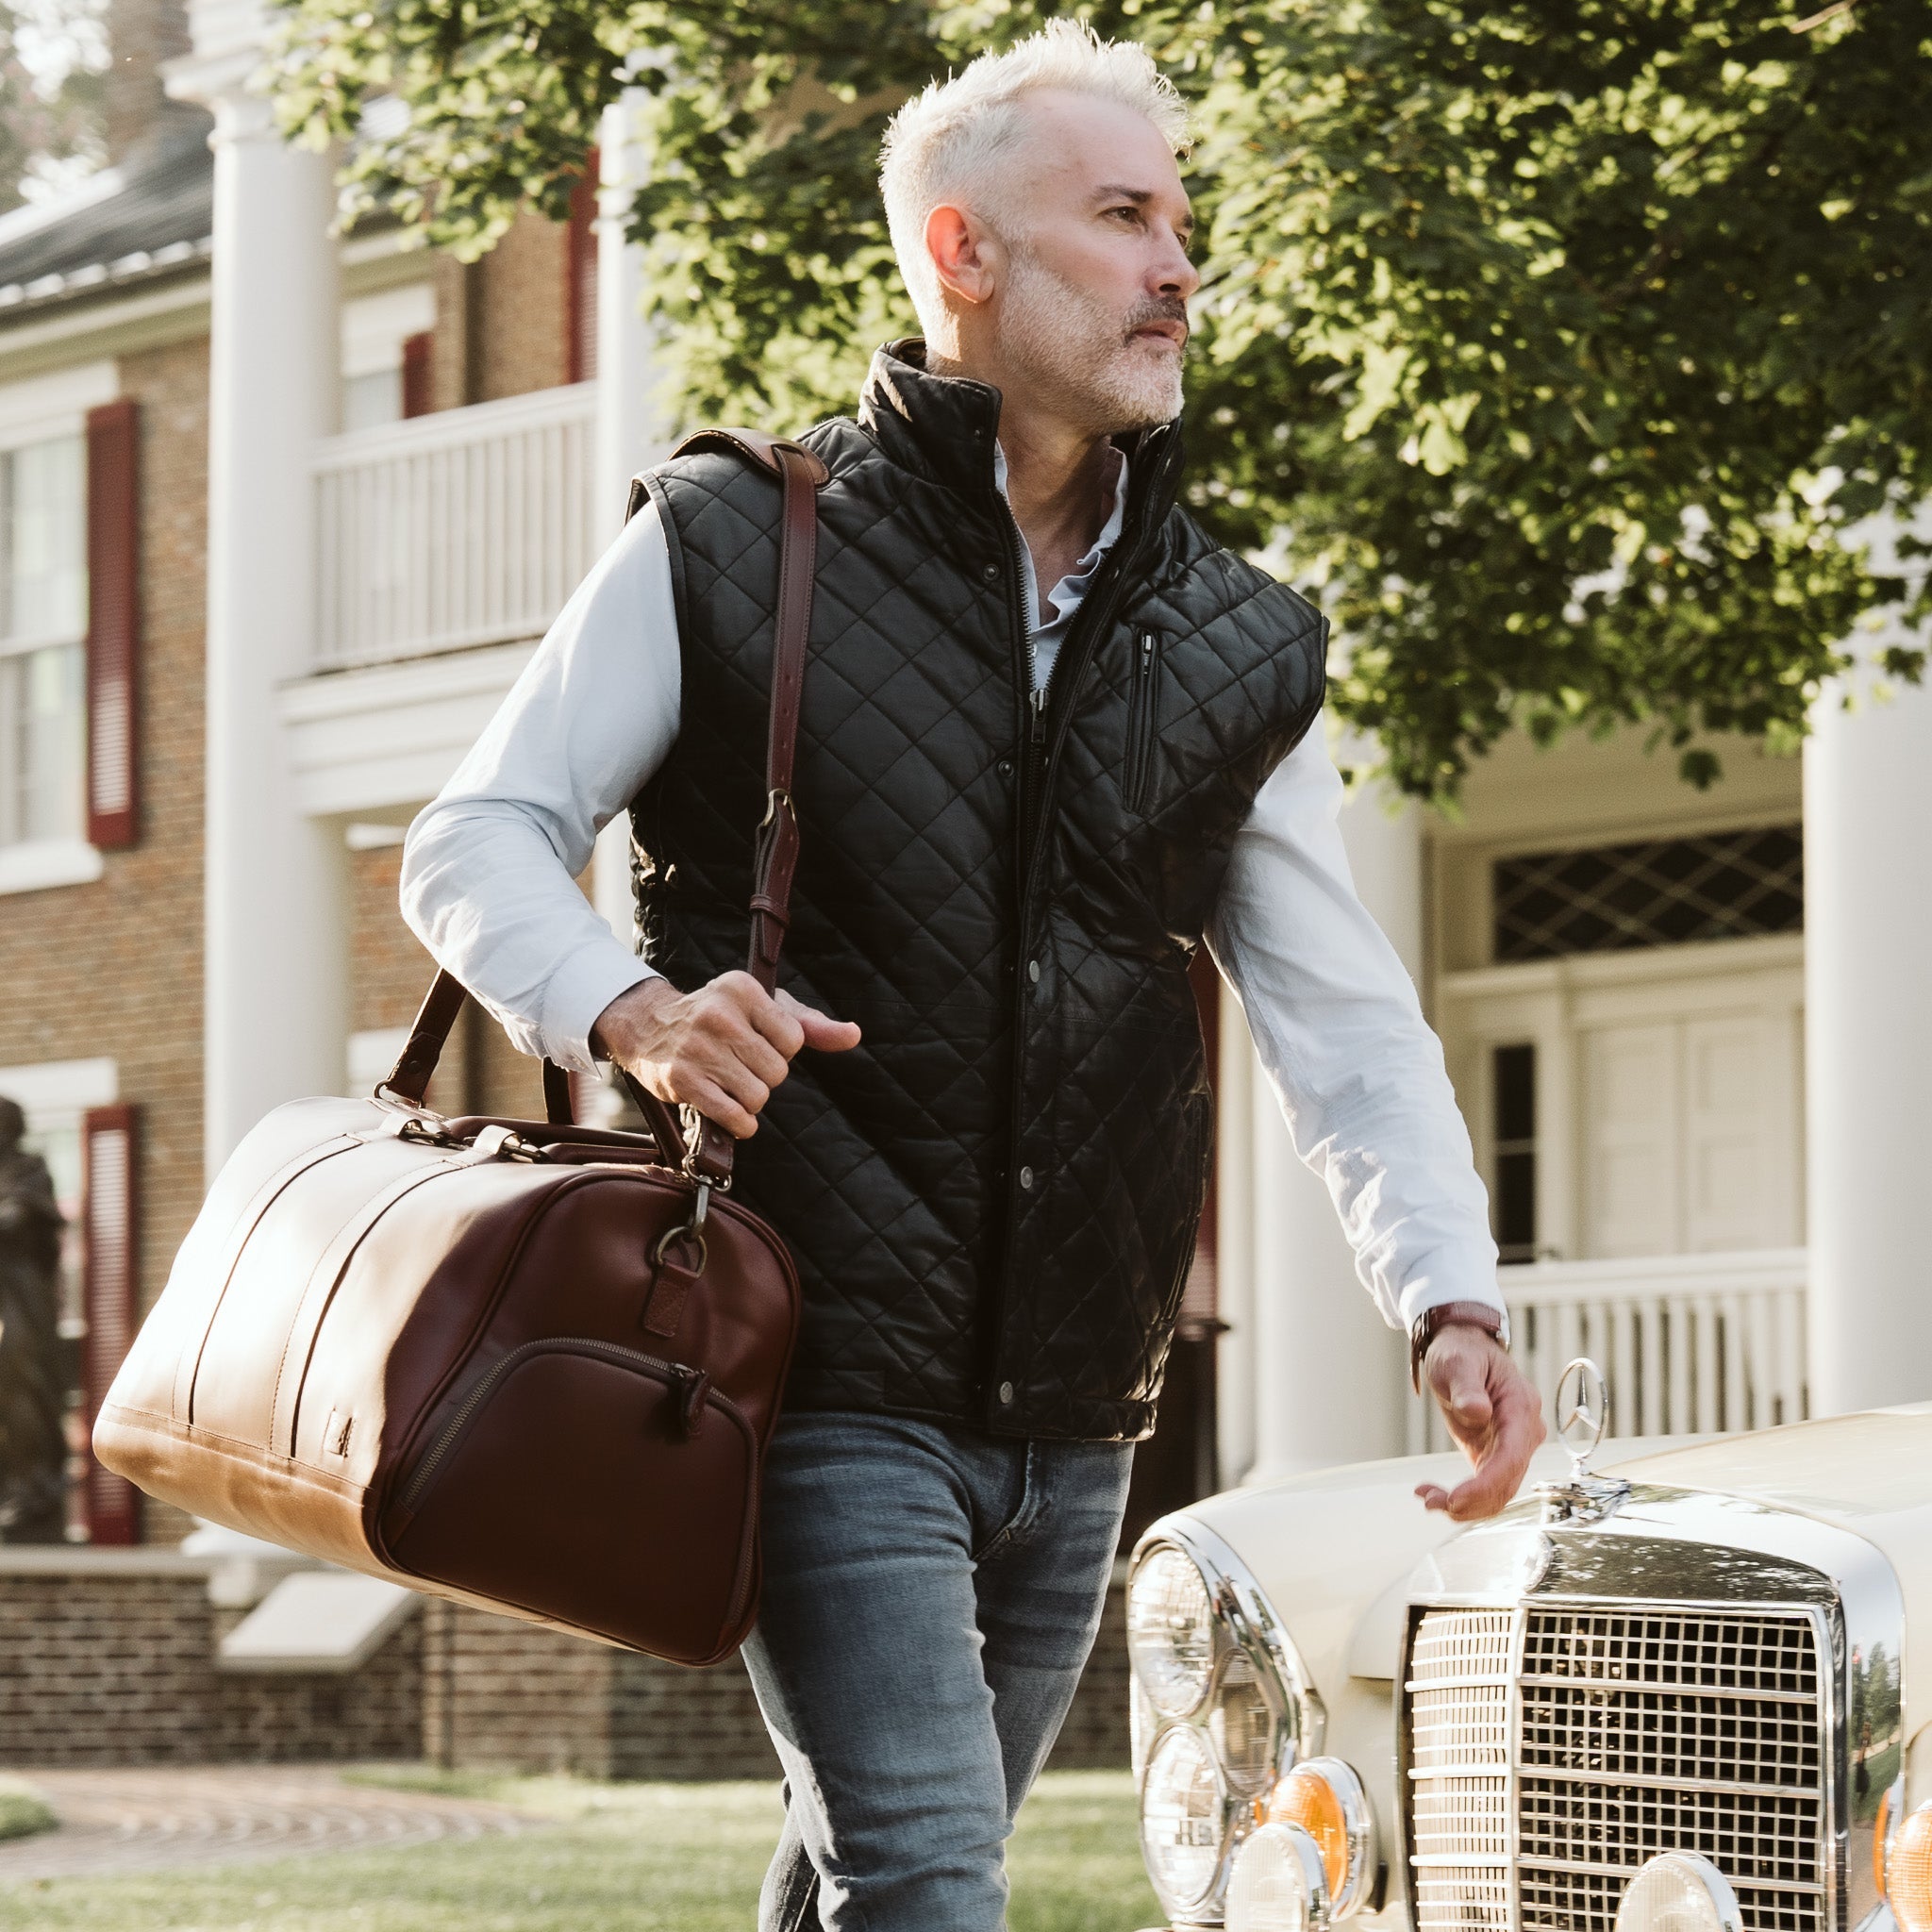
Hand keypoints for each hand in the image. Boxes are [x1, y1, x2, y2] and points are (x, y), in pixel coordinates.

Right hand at [591, 971, 860, 1137]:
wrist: (650, 1028)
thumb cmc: (719, 1018)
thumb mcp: (763, 1009)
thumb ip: (811, 1025)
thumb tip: (853, 1035)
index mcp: (741, 989)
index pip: (794, 1038)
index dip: (782, 1050)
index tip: (760, 1043)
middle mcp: (718, 1014)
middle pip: (777, 1071)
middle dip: (765, 1077)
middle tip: (742, 1066)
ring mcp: (697, 1048)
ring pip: (758, 1096)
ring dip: (750, 1100)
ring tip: (731, 1084)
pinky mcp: (682, 1080)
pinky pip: (734, 1116)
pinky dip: (740, 1123)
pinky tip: (730, 1111)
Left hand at [1413, 1324, 1545, 1521]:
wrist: (1464, 1349)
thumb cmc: (1463, 1352)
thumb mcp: (1458, 1363)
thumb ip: (1467, 1388)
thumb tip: (1477, 1412)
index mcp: (1521, 1408)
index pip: (1511, 1457)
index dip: (1486, 1484)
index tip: (1456, 1498)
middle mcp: (1523, 1432)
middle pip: (1507, 1483)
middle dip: (1472, 1501)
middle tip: (1431, 1502)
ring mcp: (1511, 1446)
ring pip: (1497, 1492)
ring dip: (1465, 1506)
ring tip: (1428, 1499)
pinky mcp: (1494, 1455)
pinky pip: (1485, 1487)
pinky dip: (1462, 1498)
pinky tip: (1432, 1494)